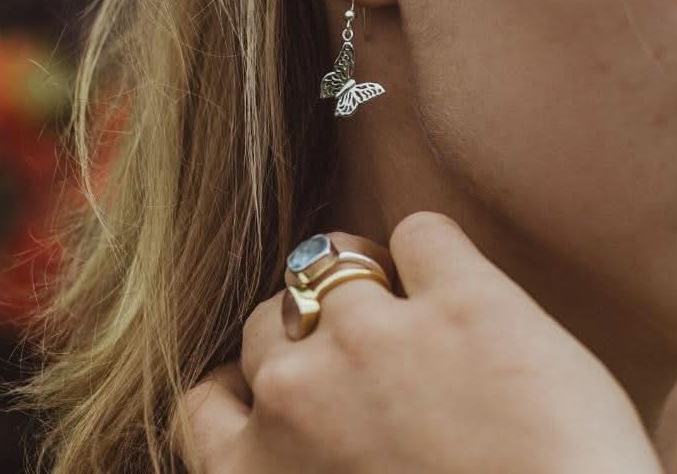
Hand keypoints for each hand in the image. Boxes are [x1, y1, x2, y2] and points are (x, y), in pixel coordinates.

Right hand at [175, 211, 662, 473]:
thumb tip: (316, 443)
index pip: (208, 401)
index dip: (252, 388)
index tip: (290, 392)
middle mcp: (295, 397)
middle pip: (269, 323)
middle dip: (309, 336)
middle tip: (372, 363)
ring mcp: (373, 339)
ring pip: (331, 262)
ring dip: (362, 277)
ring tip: (416, 308)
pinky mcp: (464, 303)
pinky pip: (423, 233)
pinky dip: (438, 254)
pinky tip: (468, 296)